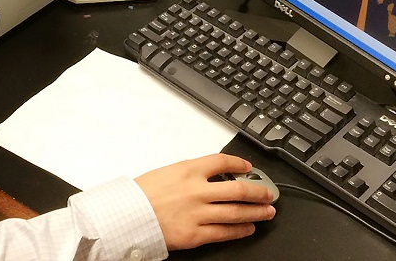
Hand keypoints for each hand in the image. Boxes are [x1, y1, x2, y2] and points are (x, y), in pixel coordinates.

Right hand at [134, 153, 276, 250]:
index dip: (240, 163)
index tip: (248, 167)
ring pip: (237, 212)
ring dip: (256, 211)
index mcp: (189, 170)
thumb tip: (212, 176)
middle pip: (238, 189)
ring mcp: (198, 213)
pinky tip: (249, 228)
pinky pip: (225, 232)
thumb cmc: (142, 194)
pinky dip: (241, 230)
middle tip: (268, 193)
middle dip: (258, 191)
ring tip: (267, 211)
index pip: (223, 161)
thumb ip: (191, 173)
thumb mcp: (167, 172)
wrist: (127, 216)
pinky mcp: (196, 234)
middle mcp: (197, 190)